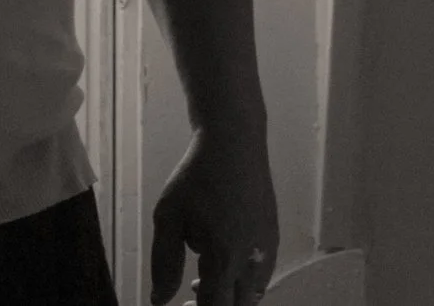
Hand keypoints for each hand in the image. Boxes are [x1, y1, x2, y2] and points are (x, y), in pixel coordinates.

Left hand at [149, 127, 277, 304]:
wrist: (234, 143)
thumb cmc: (196, 177)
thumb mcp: (169, 216)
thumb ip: (164, 262)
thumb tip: (160, 300)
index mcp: (224, 257)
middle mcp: (252, 260)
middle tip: (189, 295)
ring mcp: (267, 250)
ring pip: (253, 296)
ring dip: (230, 297)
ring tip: (203, 279)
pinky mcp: (273, 239)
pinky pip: (262, 277)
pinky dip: (244, 283)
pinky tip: (223, 262)